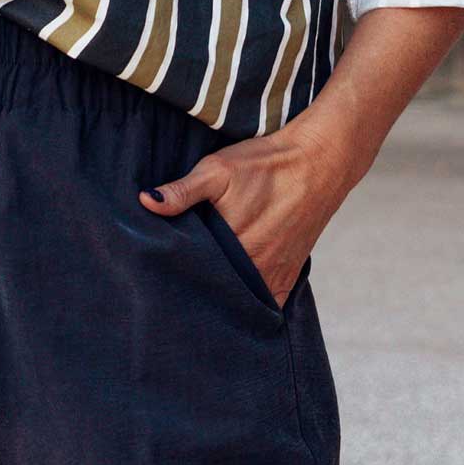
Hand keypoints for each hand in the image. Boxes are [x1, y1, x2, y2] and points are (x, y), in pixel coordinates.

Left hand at [138, 112, 355, 307]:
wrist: (318, 162)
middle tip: (174, 284)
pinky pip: (263, 302)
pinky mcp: (288, 277)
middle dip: (195, 289)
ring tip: (199, 290)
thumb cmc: (265, 164)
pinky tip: (232, 295)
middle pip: (215, 291)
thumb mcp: (217, 170)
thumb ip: (182, 191)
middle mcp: (256, 269)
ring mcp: (274, 276)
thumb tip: (145, 202)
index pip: (193, 274)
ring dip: (221, 297)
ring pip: (239, 300)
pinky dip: (248, 302)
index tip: (159, 272)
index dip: (175, 274)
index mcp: (234, 246)